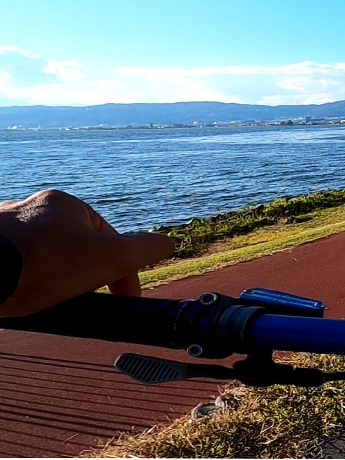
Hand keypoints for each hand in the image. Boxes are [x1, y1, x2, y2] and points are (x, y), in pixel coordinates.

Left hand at [0, 189, 174, 316]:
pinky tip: (21, 296)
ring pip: (40, 256)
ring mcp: (2, 229)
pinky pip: (13, 266)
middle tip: (83, 299)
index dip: (122, 269)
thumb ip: (145, 249)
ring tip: (49, 300)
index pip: (107, 236)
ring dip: (50, 277)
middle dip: (82, 273)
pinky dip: (21, 281)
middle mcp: (29, 208)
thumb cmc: (45, 264)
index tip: (123, 299)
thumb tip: (169, 243)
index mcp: (64, 204)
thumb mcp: (112, 257)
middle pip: (72, 246)